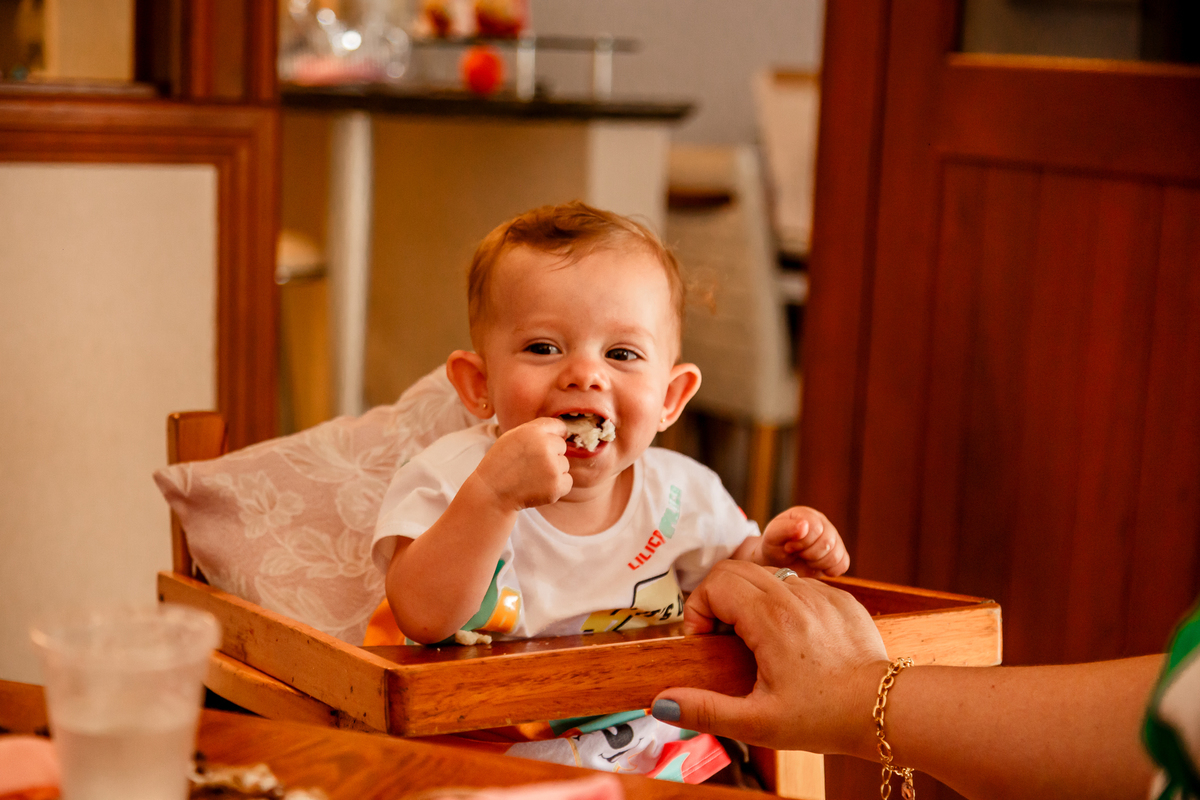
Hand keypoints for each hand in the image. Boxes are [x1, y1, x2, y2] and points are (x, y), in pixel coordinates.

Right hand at [474, 417, 572, 510]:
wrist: (492, 492)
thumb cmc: (501, 463)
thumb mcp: (512, 437)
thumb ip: (536, 431)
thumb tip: (563, 432)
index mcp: (533, 431)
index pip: (559, 426)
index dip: (555, 434)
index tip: (550, 443)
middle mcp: (545, 446)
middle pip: (562, 446)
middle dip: (552, 454)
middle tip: (532, 465)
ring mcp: (552, 467)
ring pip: (565, 465)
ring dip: (554, 471)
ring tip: (532, 477)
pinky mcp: (556, 486)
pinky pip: (567, 482)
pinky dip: (556, 486)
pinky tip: (538, 487)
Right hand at [651, 560, 886, 755]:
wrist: (886, 711)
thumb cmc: (823, 719)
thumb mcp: (757, 723)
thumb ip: (704, 711)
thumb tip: (660, 704)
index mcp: (771, 619)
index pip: (715, 583)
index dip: (699, 609)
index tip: (707, 642)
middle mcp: (796, 595)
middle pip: (737, 569)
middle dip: (719, 599)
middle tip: (725, 641)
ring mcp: (822, 593)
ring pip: (768, 574)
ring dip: (751, 600)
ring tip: (757, 643)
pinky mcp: (841, 599)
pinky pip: (800, 585)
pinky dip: (784, 604)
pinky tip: (793, 642)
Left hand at [760, 506, 849, 575]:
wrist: (777, 561)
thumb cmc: (774, 546)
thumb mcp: (772, 536)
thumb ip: (784, 528)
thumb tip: (804, 525)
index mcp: (807, 514)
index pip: (816, 528)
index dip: (801, 542)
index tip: (789, 547)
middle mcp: (823, 524)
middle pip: (827, 543)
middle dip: (809, 554)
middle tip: (797, 554)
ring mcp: (834, 538)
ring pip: (836, 555)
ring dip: (817, 563)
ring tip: (805, 560)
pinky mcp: (839, 554)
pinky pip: (843, 564)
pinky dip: (829, 570)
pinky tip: (815, 566)